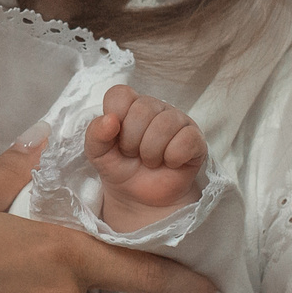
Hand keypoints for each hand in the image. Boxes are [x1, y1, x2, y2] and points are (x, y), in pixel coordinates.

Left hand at [85, 85, 206, 228]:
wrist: (140, 198)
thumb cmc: (121, 168)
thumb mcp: (98, 155)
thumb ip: (95, 135)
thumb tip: (110, 119)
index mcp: (130, 105)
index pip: (120, 94)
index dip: (114, 119)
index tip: (116, 139)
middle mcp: (155, 107)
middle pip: (143, 109)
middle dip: (131, 141)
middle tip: (134, 154)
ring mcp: (178, 121)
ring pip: (165, 124)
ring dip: (151, 152)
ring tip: (150, 161)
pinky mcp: (196, 139)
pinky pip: (187, 140)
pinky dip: (173, 157)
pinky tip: (169, 163)